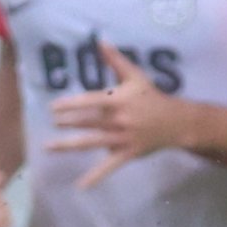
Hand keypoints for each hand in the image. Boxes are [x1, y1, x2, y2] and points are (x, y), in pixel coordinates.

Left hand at [46, 46, 186, 186]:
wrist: (176, 122)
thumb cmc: (152, 96)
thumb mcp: (135, 75)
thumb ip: (115, 60)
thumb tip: (100, 40)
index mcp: (118, 100)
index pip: (89, 101)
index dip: (70, 105)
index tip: (53, 108)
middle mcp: (118, 120)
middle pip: (87, 122)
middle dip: (67, 123)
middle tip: (51, 123)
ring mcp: (122, 138)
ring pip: (91, 143)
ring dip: (68, 145)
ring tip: (49, 147)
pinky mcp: (127, 153)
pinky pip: (109, 167)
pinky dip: (95, 177)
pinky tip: (81, 186)